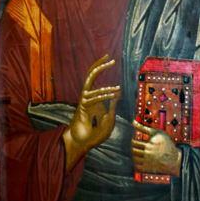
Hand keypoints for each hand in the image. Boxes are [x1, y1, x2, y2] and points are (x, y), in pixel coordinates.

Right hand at [63, 54, 120, 169]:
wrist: (83, 143)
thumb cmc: (94, 134)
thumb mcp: (109, 118)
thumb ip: (112, 106)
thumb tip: (117, 93)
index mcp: (93, 98)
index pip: (95, 78)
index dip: (101, 68)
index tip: (111, 59)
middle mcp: (87, 96)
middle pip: (90, 75)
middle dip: (99, 65)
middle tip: (109, 57)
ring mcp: (83, 101)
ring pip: (92, 86)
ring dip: (106, 88)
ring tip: (117, 90)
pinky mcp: (82, 107)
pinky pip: (92, 98)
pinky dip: (103, 96)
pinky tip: (112, 96)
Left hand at [132, 120, 181, 175]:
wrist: (175, 159)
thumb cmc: (167, 144)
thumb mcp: (158, 133)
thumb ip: (144, 128)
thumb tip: (133, 122)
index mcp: (150, 144)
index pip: (134, 142)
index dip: (133, 141)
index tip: (135, 140)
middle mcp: (148, 153)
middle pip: (133, 150)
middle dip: (133, 148)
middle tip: (135, 147)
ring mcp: (148, 161)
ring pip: (134, 158)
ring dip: (133, 155)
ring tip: (137, 152)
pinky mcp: (148, 168)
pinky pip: (137, 166)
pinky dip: (136, 163)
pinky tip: (139, 160)